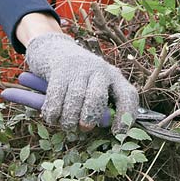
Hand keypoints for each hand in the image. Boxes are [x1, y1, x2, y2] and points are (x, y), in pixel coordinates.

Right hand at [24, 32, 138, 133]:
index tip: (117, 133)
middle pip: (97, 96)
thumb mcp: (95, 86)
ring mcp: (79, 67)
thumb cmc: (78, 77)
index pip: (128, 96)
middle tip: (84, 127)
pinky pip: (56, 96)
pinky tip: (52, 117)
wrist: (53, 47)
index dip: (125, 116)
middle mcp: (99, 69)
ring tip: (66, 124)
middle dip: (89, 116)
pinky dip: (52, 112)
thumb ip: (100, 105)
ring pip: (75, 98)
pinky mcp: (59, 68)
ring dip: (68, 118)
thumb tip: (102, 127)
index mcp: (114, 76)